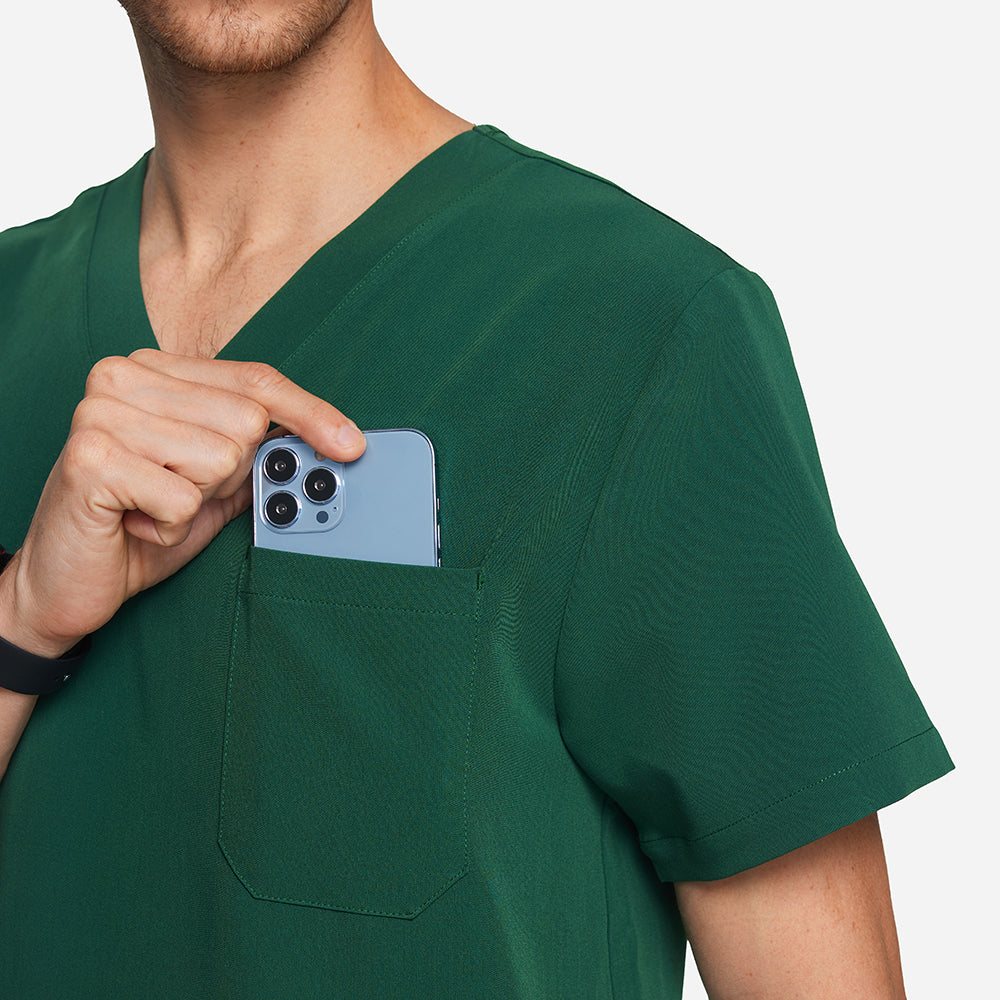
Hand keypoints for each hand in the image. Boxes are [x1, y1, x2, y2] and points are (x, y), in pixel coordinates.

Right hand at [0, 350, 364, 657]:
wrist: (63, 582)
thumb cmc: (138, 525)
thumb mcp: (210, 483)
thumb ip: (255, 455)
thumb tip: (328, 446)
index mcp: (154, 371)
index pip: (255, 380)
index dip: (310, 413)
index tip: (350, 444)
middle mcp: (122, 377)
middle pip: (245, 421)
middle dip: (228, 475)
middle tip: (178, 493)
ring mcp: (100, 413)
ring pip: (220, 458)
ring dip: (196, 502)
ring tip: (150, 506)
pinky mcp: (89, 458)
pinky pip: (183, 498)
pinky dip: (168, 526)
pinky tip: (133, 523)